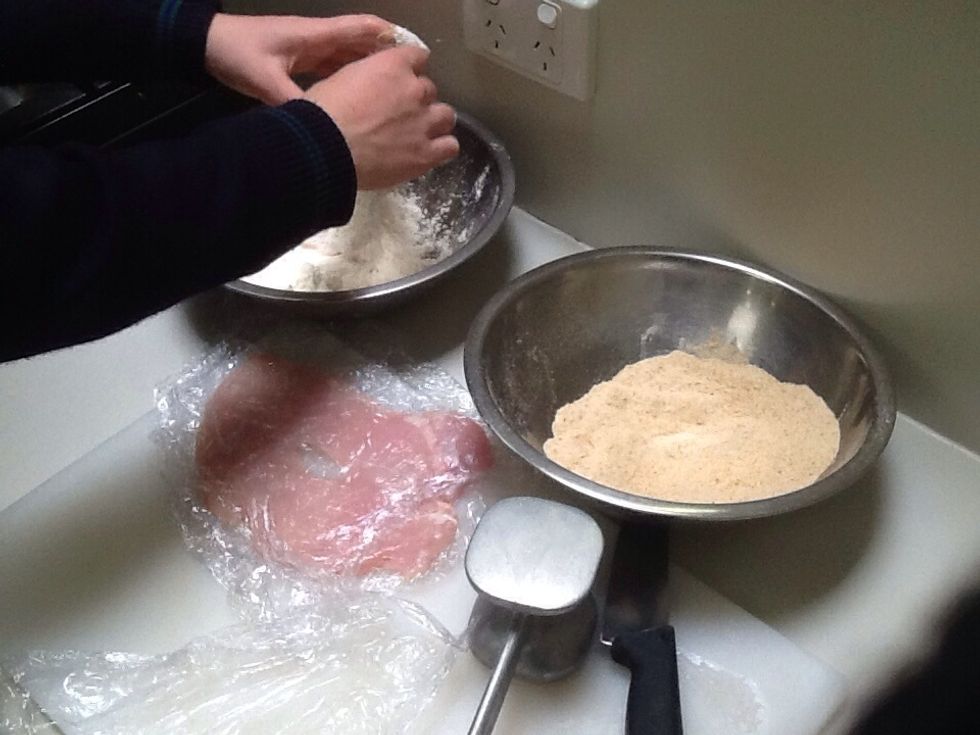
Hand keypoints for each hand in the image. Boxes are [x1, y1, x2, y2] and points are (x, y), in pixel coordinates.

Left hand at [205, 13, 395, 104]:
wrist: (206, 46)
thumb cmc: (236, 54)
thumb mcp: (265, 81)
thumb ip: (293, 103)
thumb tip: (320, 126)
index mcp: (315, 36)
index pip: (361, 29)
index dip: (390, 37)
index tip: (414, 52)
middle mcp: (318, 39)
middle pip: (362, 43)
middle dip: (387, 58)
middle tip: (413, 79)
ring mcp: (310, 49)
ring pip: (350, 57)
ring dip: (371, 70)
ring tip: (396, 92)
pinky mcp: (301, 61)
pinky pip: (335, 68)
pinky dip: (351, 78)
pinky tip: (364, 97)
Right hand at [305, 47, 458, 189]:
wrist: (326, 147)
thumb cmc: (322, 112)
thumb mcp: (340, 78)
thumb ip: (364, 79)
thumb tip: (366, 88)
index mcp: (392, 66)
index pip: (417, 56)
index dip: (410, 68)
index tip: (401, 78)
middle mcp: (414, 90)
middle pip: (429, 89)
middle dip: (417, 99)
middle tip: (400, 113)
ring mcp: (423, 123)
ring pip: (446, 115)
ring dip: (435, 121)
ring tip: (420, 132)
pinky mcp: (426, 154)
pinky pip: (450, 147)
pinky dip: (442, 148)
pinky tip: (430, 152)